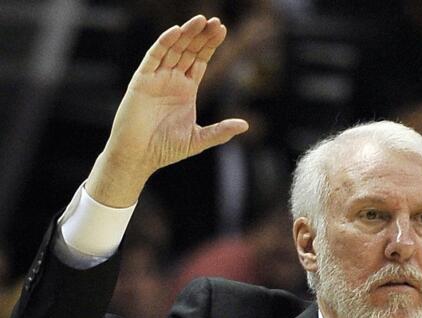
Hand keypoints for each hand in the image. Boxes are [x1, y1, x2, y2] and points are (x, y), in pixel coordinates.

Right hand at [87, 15, 248, 206]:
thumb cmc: (166, 149)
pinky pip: (153, 57)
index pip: (200, 60)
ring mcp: (156, 78)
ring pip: (173, 49)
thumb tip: (246, 124)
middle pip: (188, 51)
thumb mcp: (199, 139)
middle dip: (201, 36)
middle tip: (215, 21)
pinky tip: (176, 32)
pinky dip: (164, 44)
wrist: (140, 157)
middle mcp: (172, 80)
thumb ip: (221, 131)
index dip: (210, 45)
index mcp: (186, 90)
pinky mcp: (142, 81)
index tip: (222, 30)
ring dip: (185, 34)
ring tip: (200, 20)